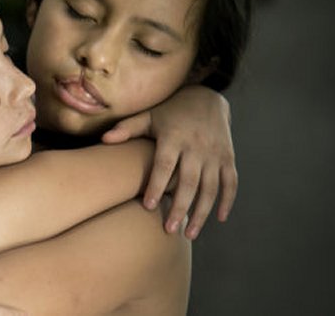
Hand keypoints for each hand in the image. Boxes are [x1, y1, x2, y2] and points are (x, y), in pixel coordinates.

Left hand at [102, 85, 236, 239]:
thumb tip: (103, 140)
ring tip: (189, 234)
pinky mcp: (228, 158)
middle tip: (168, 229)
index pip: (164, 165)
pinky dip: (227, 201)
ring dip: (202, 212)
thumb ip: (127, 129)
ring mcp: (215, 153)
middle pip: (188, 182)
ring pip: (210, 187)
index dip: (157, 186)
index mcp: (174, 137)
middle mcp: (196, 147)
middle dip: (180, 207)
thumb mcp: (148, 116)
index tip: (148, 206)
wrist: (207, 98)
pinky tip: (219, 219)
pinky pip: (230, 182)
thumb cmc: (170, 112)